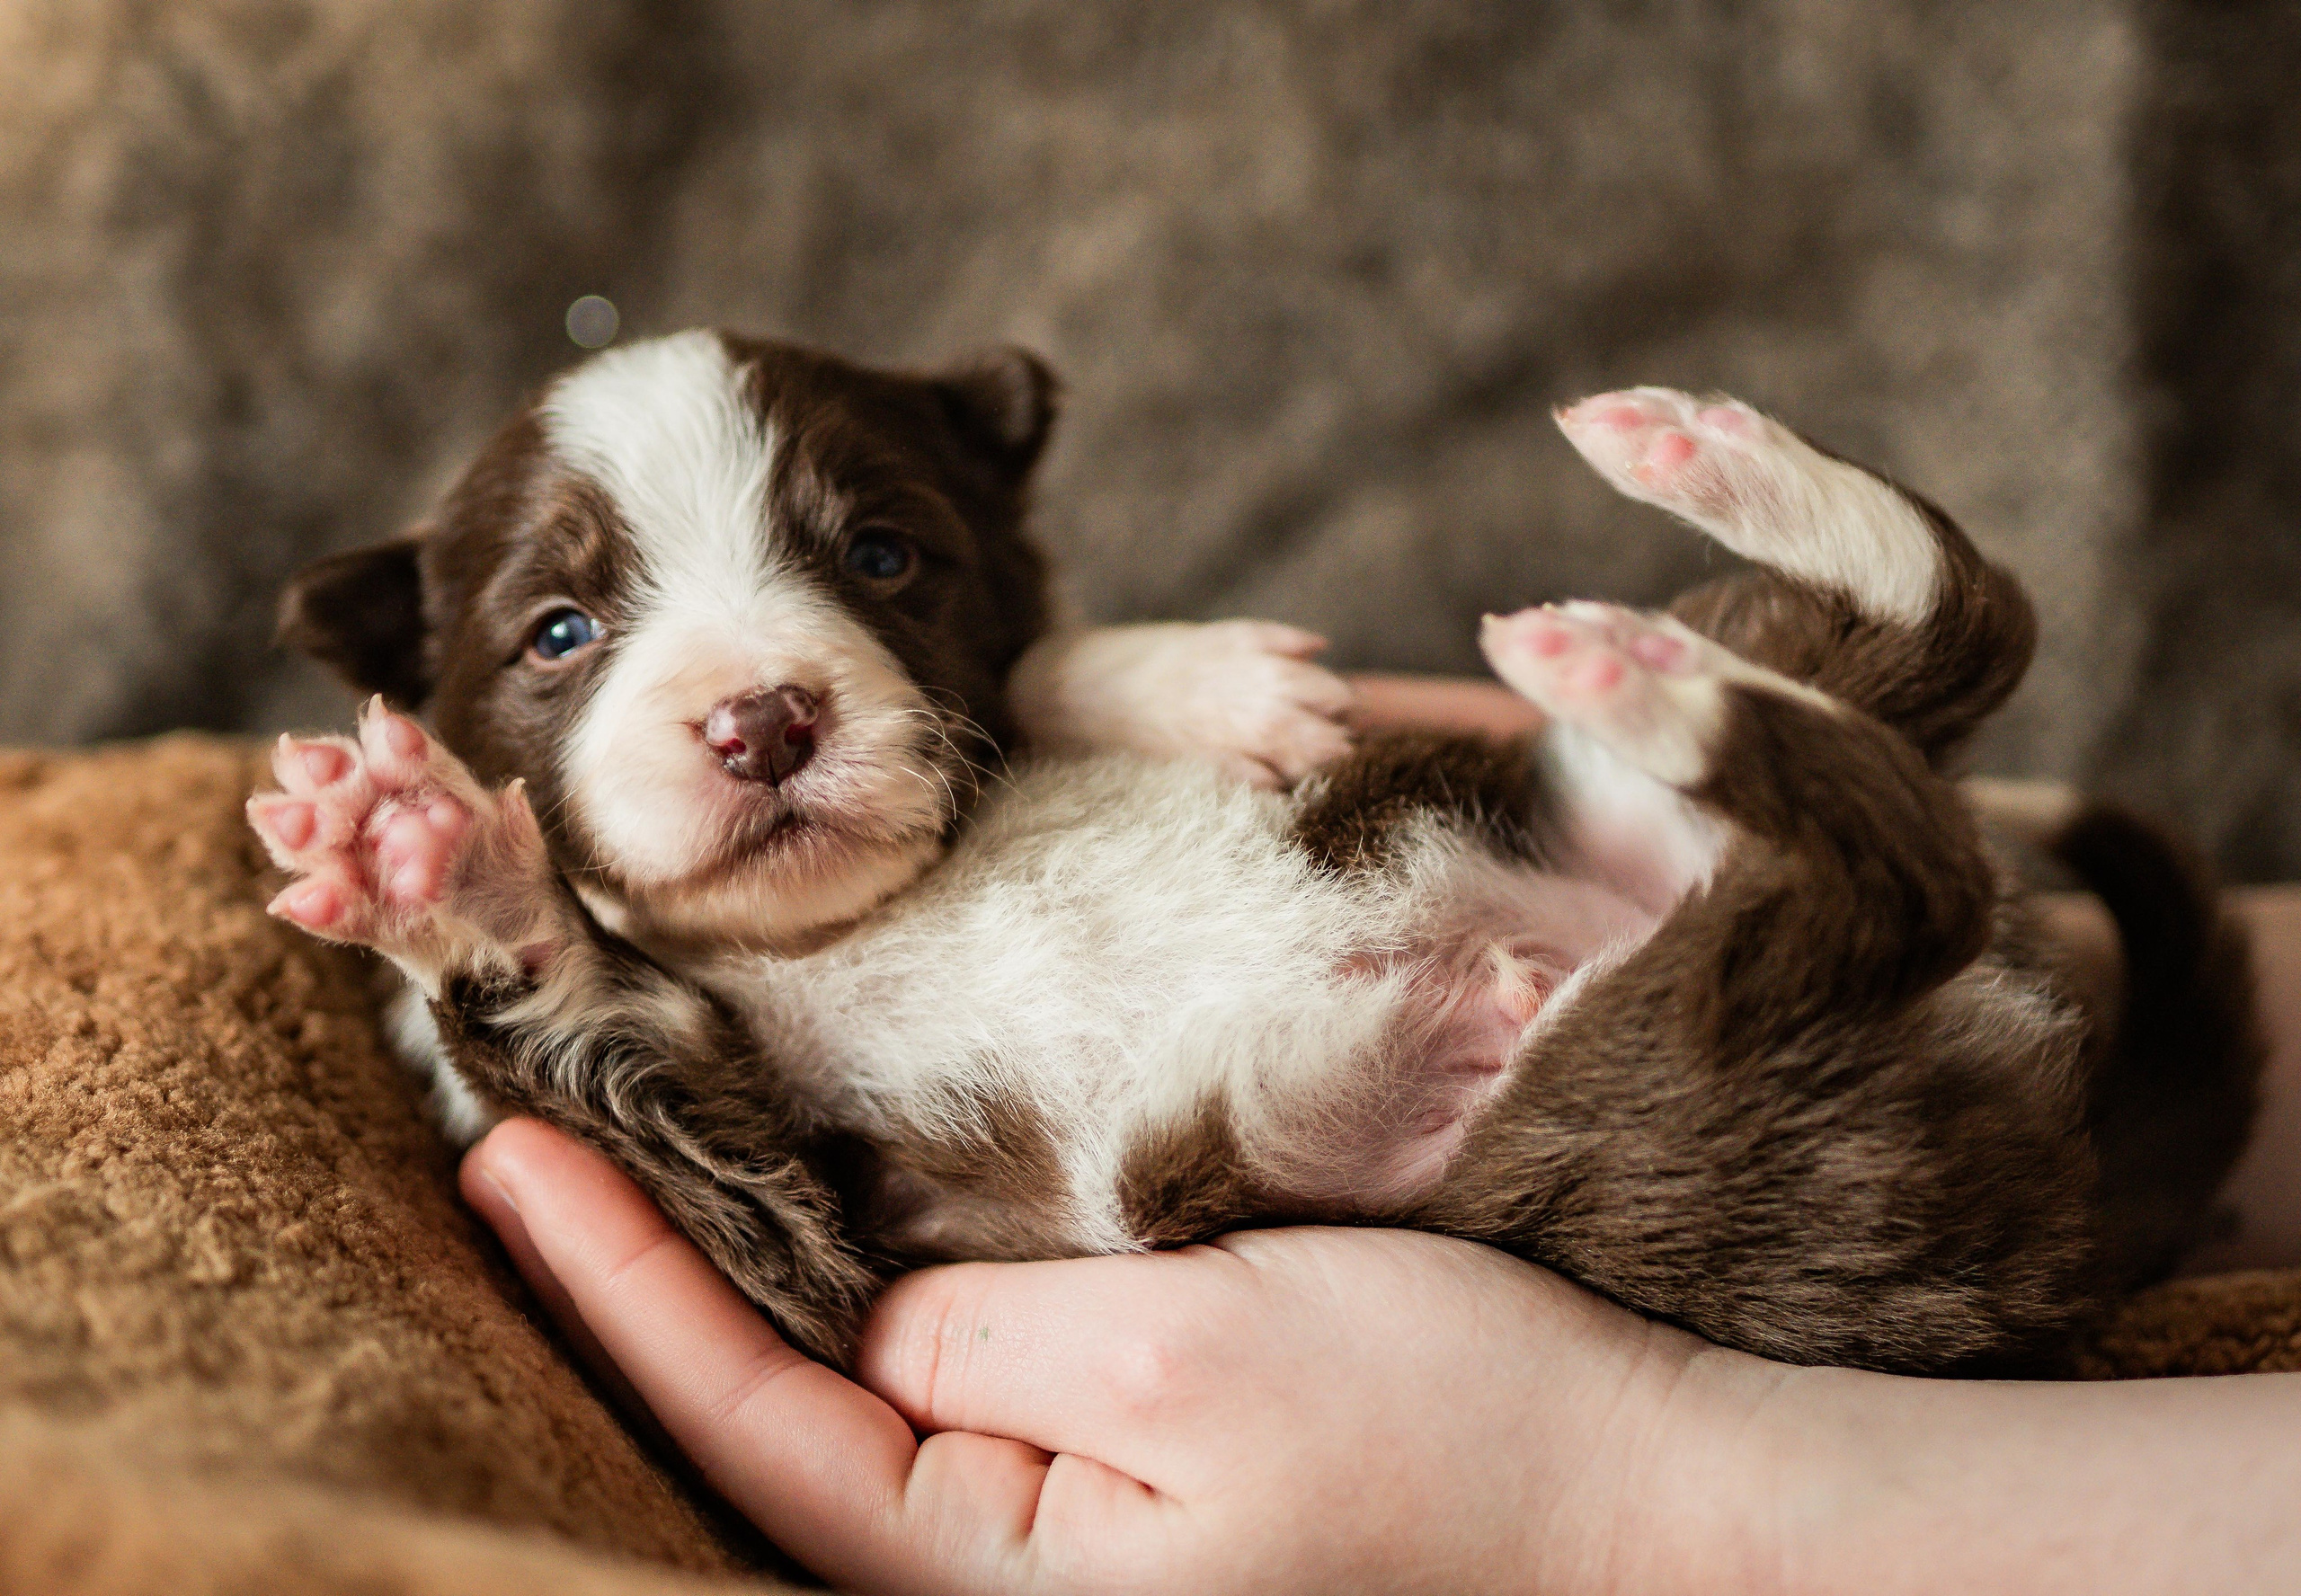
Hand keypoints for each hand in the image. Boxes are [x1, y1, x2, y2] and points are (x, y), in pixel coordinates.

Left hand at [461, 1119, 1760, 1594]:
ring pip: (841, 1408)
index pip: (737, 1418)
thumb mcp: (1189, 1368)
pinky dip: (856, 1297)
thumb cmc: (1447, 1440)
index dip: (610, 1278)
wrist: (1633, 1511)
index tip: (508, 1150)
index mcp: (986, 1584)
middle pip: (760, 1427)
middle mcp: (998, 1579)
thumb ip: (989, 1338)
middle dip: (643, 1285)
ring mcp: (1057, 1543)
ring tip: (633, 1164)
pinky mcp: (1120, 1487)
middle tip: (533, 1143)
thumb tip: (865, 1314)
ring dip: (739, 1285)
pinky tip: (822, 1222)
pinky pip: (944, 1397)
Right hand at [1008, 621, 1355, 787]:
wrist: (1083, 690)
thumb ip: (1272, 641)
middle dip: (1336, 746)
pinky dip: (1274, 787)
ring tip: (1308, 770)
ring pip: (1300, 762)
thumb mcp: (1215, 637)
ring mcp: (1229, 736)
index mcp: (1256, 660)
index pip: (1333, 693)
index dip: (1342, 709)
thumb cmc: (1154, 661)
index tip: (1339, 718)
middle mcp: (1249, 697)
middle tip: (1333, 751)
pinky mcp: (1205, 769)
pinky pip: (1257, 785)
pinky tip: (1274, 786)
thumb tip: (1320, 645)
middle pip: (1326, 734)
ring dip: (1312, 770)